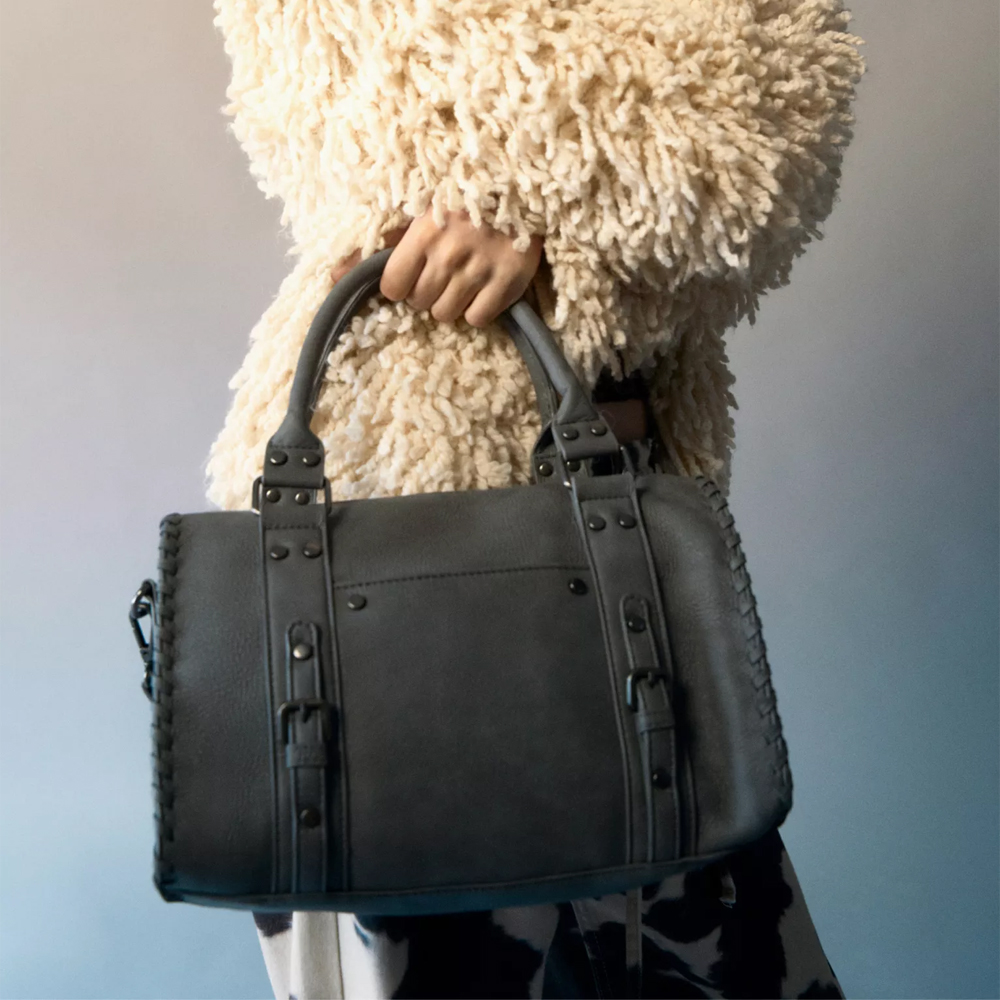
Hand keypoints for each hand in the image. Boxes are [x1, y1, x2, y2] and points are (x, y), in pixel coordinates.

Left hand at [331, 209, 542, 328]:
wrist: (522, 184)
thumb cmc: (462, 197)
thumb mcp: (416, 211)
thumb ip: (377, 245)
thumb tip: (333, 277)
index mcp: (423, 234)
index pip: (393, 287)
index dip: (401, 284)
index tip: (413, 272)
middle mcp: (449, 254)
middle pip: (420, 303)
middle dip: (426, 292)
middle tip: (443, 272)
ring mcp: (480, 270)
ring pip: (446, 315)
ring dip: (451, 303)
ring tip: (463, 278)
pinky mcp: (508, 283)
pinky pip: (478, 319)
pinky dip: (478, 309)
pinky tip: (483, 288)